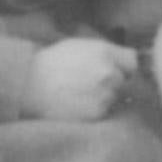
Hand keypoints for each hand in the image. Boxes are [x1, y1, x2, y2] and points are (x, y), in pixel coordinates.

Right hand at [22, 38, 138, 120]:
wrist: (29, 86)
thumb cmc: (52, 63)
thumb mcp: (79, 45)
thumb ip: (104, 52)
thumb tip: (123, 61)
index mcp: (105, 52)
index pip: (132, 61)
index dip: (123, 66)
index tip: (115, 69)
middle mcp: (109, 73)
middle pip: (123, 80)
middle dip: (112, 82)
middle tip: (89, 83)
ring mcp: (104, 95)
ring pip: (114, 98)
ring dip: (104, 98)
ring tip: (80, 95)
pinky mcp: (96, 115)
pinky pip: (104, 113)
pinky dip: (95, 111)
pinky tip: (77, 105)